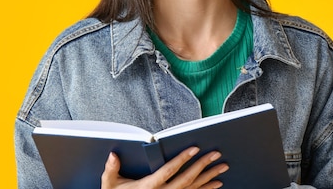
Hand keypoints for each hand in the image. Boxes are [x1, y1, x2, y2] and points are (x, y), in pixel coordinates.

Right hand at [101, 147, 228, 188]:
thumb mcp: (110, 185)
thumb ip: (111, 169)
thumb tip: (112, 155)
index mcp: (149, 187)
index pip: (169, 171)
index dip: (182, 159)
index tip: (194, 148)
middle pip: (187, 179)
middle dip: (203, 165)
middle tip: (216, 154)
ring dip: (209, 177)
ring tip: (222, 167)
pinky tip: (217, 184)